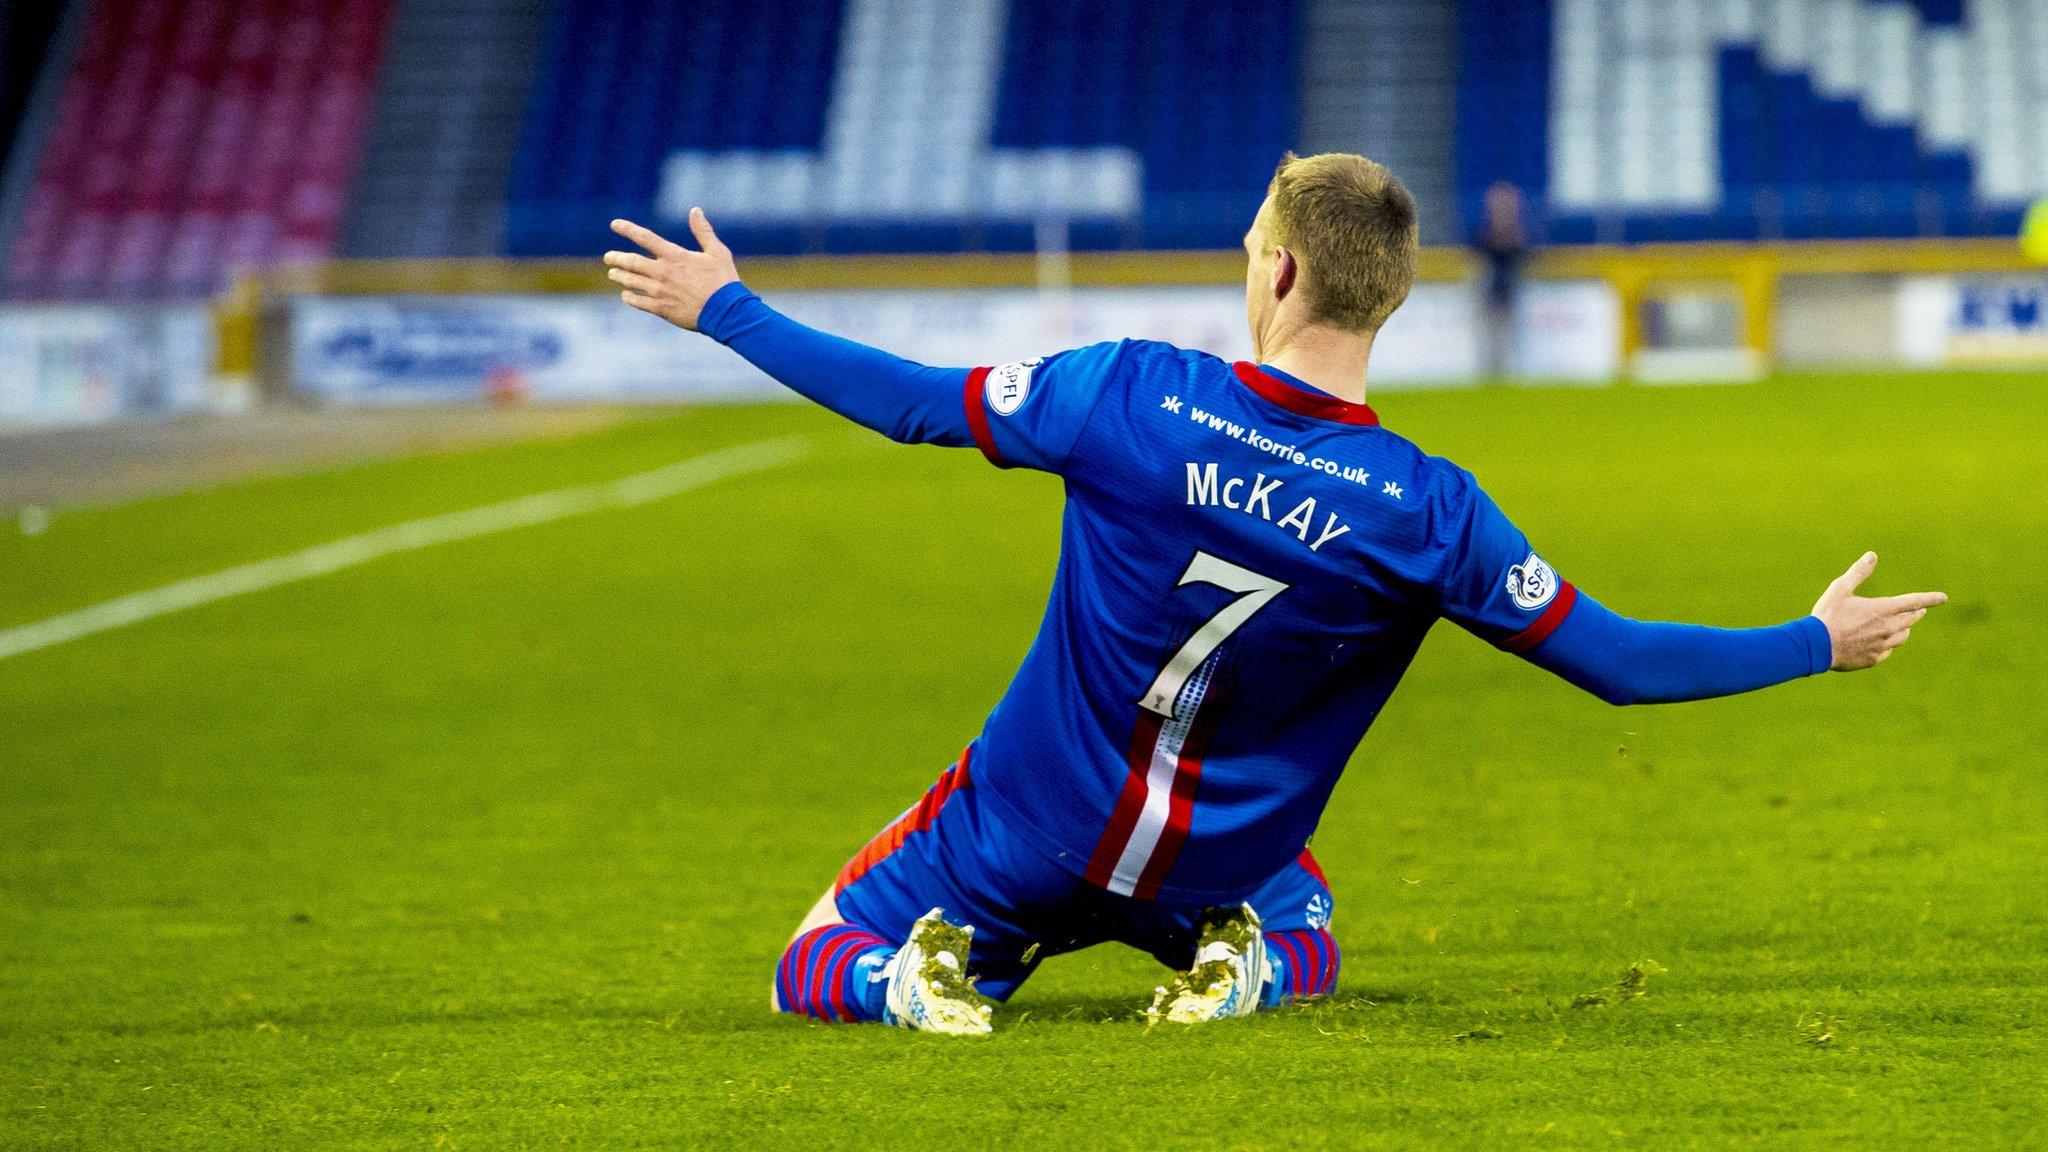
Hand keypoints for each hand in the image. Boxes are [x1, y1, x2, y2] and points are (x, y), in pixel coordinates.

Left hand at [604, 208, 738, 330]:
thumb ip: (703, 231)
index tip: (614, 224)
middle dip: (616, 258)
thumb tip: (695, 210)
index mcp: (675, 256)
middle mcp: (663, 272)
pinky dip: (629, 297)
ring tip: (612, 274)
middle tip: (608, 257)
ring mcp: (660, 292)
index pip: (645, 238)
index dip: (628, 229)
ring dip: (619, 276)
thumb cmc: (723, 281)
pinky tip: (625, 295)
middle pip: (632, 262)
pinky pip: (638, 302)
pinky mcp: (661, 309)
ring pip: (631, 281)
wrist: (726, 312)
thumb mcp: (717, 252)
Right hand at [1811, 552, 1945, 670]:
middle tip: (1918, 610)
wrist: (1815, 646)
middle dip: (1916, 613)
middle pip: (1911, 620)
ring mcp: (1882, 645)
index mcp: (1882, 609)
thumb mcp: (1840, 589)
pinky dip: (1887, 644)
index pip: (1914, 601)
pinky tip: (1879, 642)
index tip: (1943, 598)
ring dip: (1904, 629)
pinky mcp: (1874, 659)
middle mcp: (1887, 628)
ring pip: (1903, 636)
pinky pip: (1888, 651)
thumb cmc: (1827, 615)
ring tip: (1901, 626)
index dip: (1930, 598)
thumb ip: (1859, 572)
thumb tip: (1872, 555)